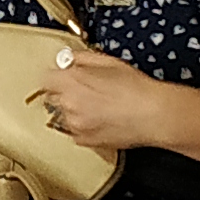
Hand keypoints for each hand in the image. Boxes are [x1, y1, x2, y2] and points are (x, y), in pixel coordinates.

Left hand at [31, 42, 172, 152]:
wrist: (153, 115)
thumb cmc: (136, 89)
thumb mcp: (109, 62)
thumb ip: (82, 58)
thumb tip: (70, 59)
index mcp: (71, 82)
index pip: (46, 78)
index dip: (56, 75)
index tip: (63, 75)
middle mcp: (68, 105)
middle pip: (52, 97)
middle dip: (64, 92)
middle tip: (85, 90)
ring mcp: (75, 125)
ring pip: (63, 115)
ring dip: (73, 110)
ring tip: (97, 106)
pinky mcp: (84, 141)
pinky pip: (74, 131)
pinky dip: (83, 125)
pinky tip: (101, 119)